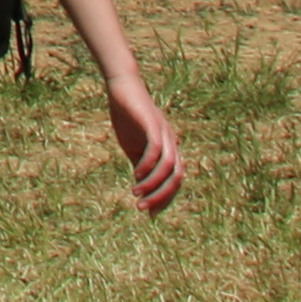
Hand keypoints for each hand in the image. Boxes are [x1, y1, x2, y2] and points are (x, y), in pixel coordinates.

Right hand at [103, 77, 187, 211]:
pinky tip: (136, 174)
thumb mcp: (133, 147)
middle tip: (143, 208)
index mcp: (169, 149)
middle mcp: (172, 142)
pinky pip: (156, 150)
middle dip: (162, 196)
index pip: (175, 181)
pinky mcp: (153, 124)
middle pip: (177, 177)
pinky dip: (148, 166)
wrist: (122, 87)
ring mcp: (164, 133)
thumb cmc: (128, 117)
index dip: (165, 199)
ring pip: (169, 167)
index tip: (151, 214)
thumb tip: (142, 190)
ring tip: (137, 194)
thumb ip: (140, 166)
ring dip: (154, 184)